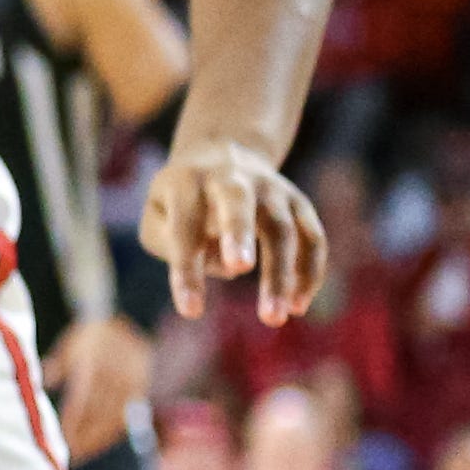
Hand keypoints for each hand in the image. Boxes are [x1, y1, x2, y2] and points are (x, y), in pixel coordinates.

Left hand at [49, 310, 153, 448]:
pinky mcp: (141, 391)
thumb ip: (58, 365)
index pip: (82, 401)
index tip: (61, 440)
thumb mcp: (72, 344)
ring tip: (81, 454)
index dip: (72, 423)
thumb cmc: (92, 335)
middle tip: (68, 455)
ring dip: (96, 440)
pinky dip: (112, 433)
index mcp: (94, 365)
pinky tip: (99, 444)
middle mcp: (113, 377)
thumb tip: (40, 381)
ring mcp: (130, 385)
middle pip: (97, 415)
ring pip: (113, 419)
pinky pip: (127, 416)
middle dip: (82, 437)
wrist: (130, 317)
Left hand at [138, 141, 325, 322]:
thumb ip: (171, 243)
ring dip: (280, 274)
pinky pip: (312, 238)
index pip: (184, 227)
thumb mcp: (157, 215)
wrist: (222, 152)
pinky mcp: (299, 202)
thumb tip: (226, 267)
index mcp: (188, 182)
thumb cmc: (181, 200)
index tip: (191, 311)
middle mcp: (231, 177)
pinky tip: (297, 306)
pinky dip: (309, 272)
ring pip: (282, 228)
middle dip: (238, 234)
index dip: (187, 268)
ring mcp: (271, 188)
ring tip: (273, 317)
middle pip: (238, 203)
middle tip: (239, 268)